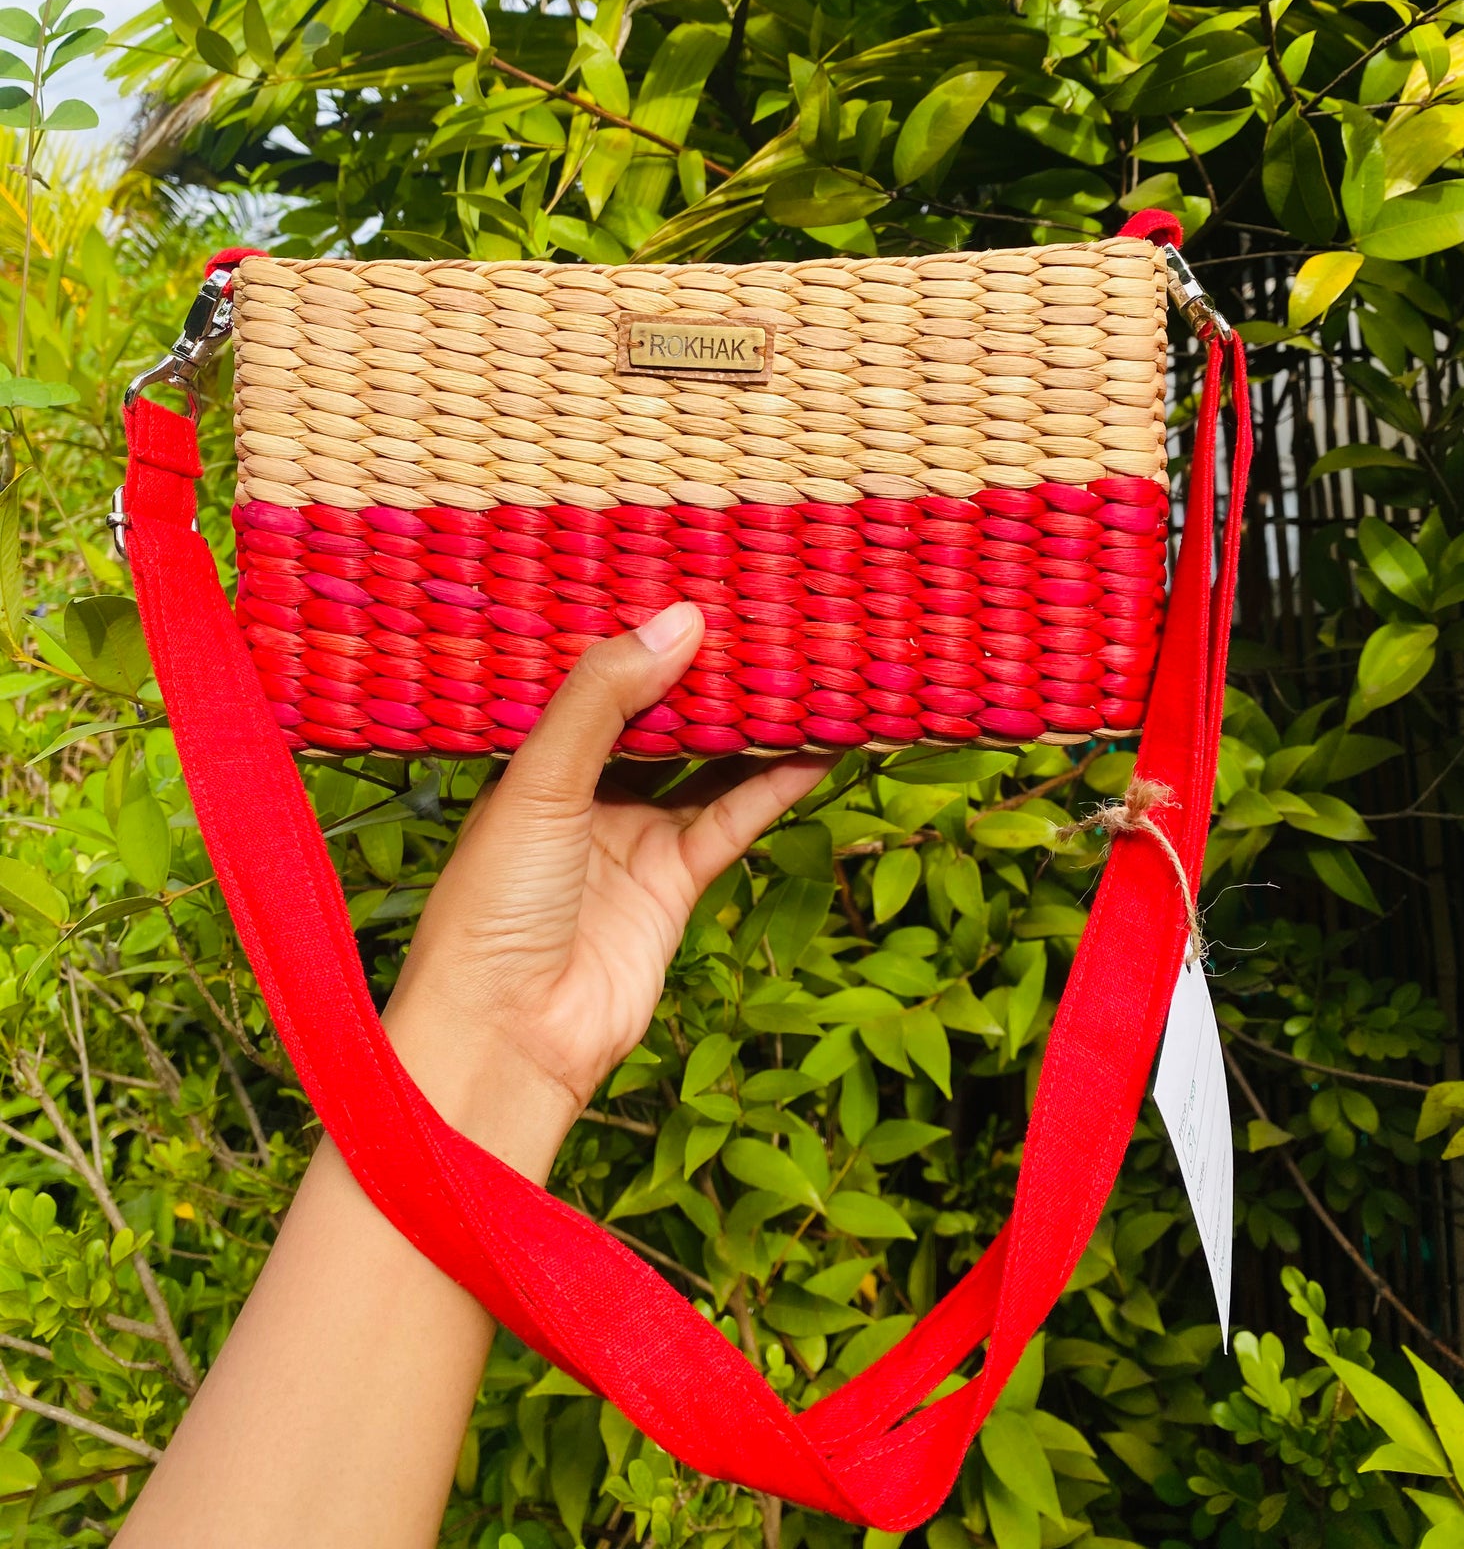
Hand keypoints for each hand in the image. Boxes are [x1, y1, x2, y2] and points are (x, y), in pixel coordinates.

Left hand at [382, 601, 830, 1178]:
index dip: (639, 636)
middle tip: (761, 613)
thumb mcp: (541, 782)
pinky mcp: (674, 883)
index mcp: (530, 760)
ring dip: (748, 724)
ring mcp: (630, 837)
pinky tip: (814, 746)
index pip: (593, 679)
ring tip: (803, 668)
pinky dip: (773, 785)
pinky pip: (732, 818)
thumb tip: (681, 619)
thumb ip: (606, 698)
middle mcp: (582, 791)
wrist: (509, 1037)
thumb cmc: (493, 906)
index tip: (692, 583)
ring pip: (703, 764)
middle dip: (704, 672)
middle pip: (656, 716)